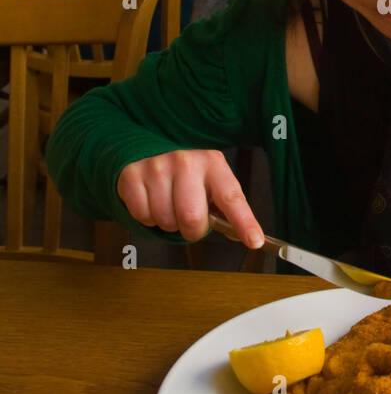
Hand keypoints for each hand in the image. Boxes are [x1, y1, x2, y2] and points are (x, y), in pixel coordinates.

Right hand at [117, 150, 264, 246]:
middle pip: (192, 218)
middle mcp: (187, 162)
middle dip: (192, 229)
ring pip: (165, 220)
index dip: (244, 222)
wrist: (148, 151)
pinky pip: (142, 215)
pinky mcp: (133, 174)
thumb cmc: (186, 176)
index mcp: (213, 164)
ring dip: (168, 223)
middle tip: (189, 219)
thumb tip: (247, 237)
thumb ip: (226, 209)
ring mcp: (158, 166)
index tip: (254, 241)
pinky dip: (147, 218)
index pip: (231, 198)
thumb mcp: (211, 183)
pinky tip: (151, 202)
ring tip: (169, 206)